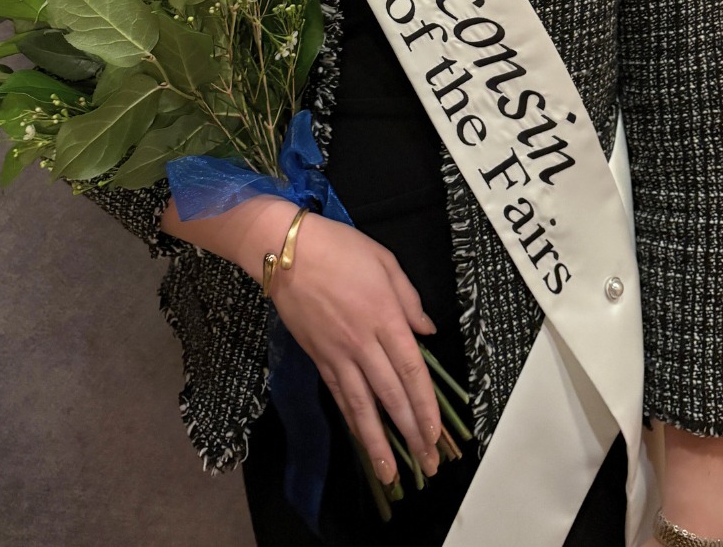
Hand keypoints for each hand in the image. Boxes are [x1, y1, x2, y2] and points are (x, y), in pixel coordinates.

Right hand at [268, 211, 441, 483]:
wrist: (285, 252)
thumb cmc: (339, 248)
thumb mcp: (384, 260)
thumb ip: (408, 298)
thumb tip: (426, 331)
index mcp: (384, 316)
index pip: (411, 370)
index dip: (425, 405)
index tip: (437, 433)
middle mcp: (363, 342)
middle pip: (391, 395)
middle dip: (411, 432)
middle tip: (427, 463)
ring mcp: (338, 353)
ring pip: (362, 405)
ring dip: (378, 442)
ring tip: (392, 474)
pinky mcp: (318, 357)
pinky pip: (339, 394)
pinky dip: (352, 420)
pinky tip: (362, 438)